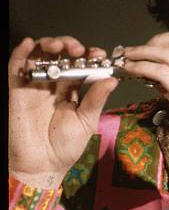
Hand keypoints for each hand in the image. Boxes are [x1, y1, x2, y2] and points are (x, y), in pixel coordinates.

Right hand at [9, 36, 118, 188]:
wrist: (43, 165)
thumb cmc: (64, 147)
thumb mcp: (87, 121)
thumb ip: (96, 99)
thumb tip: (111, 79)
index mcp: (70, 91)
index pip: (79, 65)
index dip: (88, 56)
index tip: (99, 55)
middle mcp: (52, 85)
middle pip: (60, 55)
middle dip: (70, 45)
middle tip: (80, 50)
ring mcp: (34, 86)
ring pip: (39, 55)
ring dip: (49, 44)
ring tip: (60, 45)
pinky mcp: (17, 90)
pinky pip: (16, 66)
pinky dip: (21, 52)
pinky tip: (29, 44)